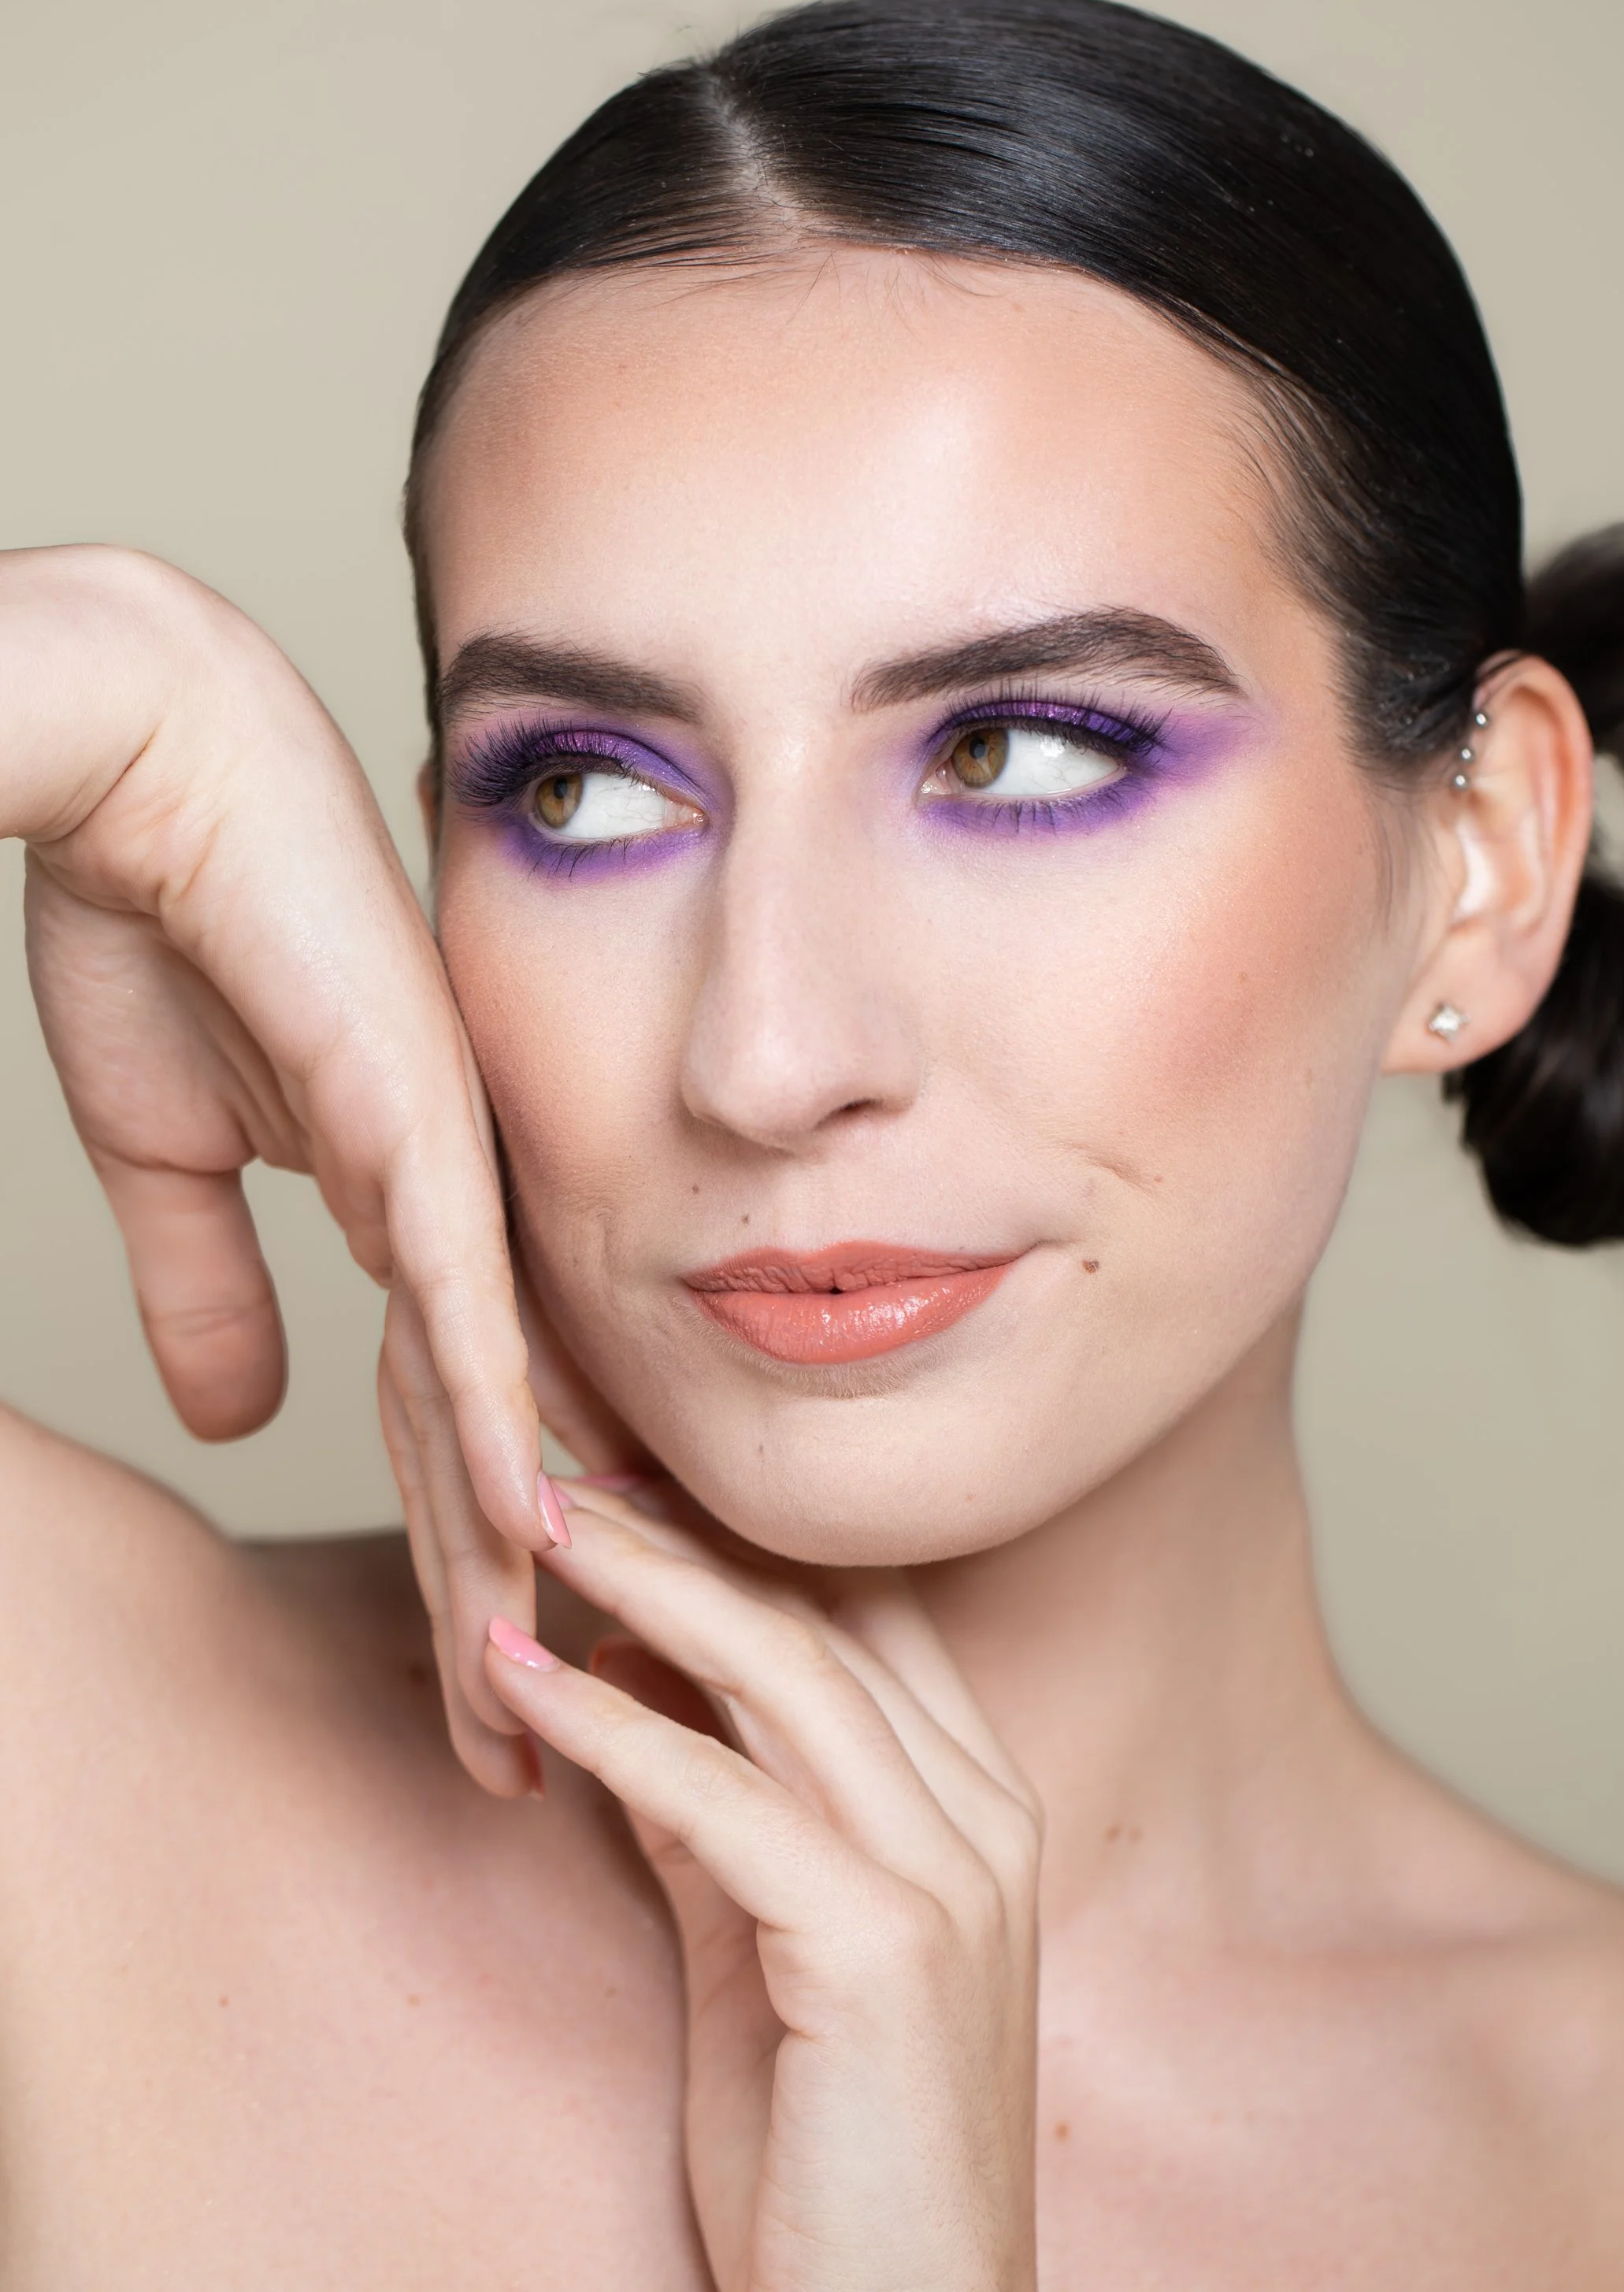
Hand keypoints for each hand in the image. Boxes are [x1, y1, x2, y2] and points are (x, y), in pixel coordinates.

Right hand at [4, 543, 545, 1792]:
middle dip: (500, 1616)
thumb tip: (236, 1409)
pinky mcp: (421, 1135)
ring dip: (515, 1567)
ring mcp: (455, 1177)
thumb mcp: (175, 1157)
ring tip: (551, 1704)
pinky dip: (501, 1425)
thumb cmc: (176, 932)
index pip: (442, 1427)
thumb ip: (215, 1283)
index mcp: (411, 1215)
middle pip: (489, 1452)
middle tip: (526, 1763)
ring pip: (497, 1406)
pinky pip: (470, 1308)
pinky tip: (541, 1539)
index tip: (468, 1684)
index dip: (452, 1564)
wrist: (157, 774)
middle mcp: (460, 1212)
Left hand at [486, 1479, 1041, 2291]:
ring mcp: (950, 1878)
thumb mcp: (756, 1945)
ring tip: (528, 1519)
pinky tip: (521, 1679)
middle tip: (558, 1444)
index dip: (737, 1523)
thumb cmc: (827, 2150)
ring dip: (643, 1581)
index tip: (617, 1458)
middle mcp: (984, 1814)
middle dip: (684, 1515)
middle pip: (827, 1609)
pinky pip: (728, 1800)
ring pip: (789, 1671)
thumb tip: (627, 1677)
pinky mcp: (885, 1951)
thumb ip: (713, 1809)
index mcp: (976, 1801)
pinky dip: (615, 1727)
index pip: (861, 1608)